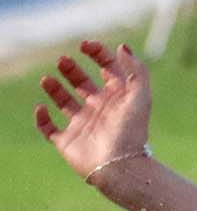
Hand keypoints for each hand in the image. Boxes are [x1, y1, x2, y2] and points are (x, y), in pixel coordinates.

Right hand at [33, 40, 151, 181]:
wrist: (120, 166)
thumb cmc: (132, 131)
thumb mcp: (140, 96)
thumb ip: (136, 71)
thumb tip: (122, 47)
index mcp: (118, 98)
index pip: (108, 70)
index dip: (98, 54)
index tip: (85, 45)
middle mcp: (100, 109)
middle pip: (83, 83)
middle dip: (72, 69)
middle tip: (63, 60)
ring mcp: (83, 124)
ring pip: (64, 102)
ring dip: (54, 88)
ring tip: (47, 79)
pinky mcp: (67, 141)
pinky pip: (49, 128)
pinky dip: (41, 118)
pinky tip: (42, 107)